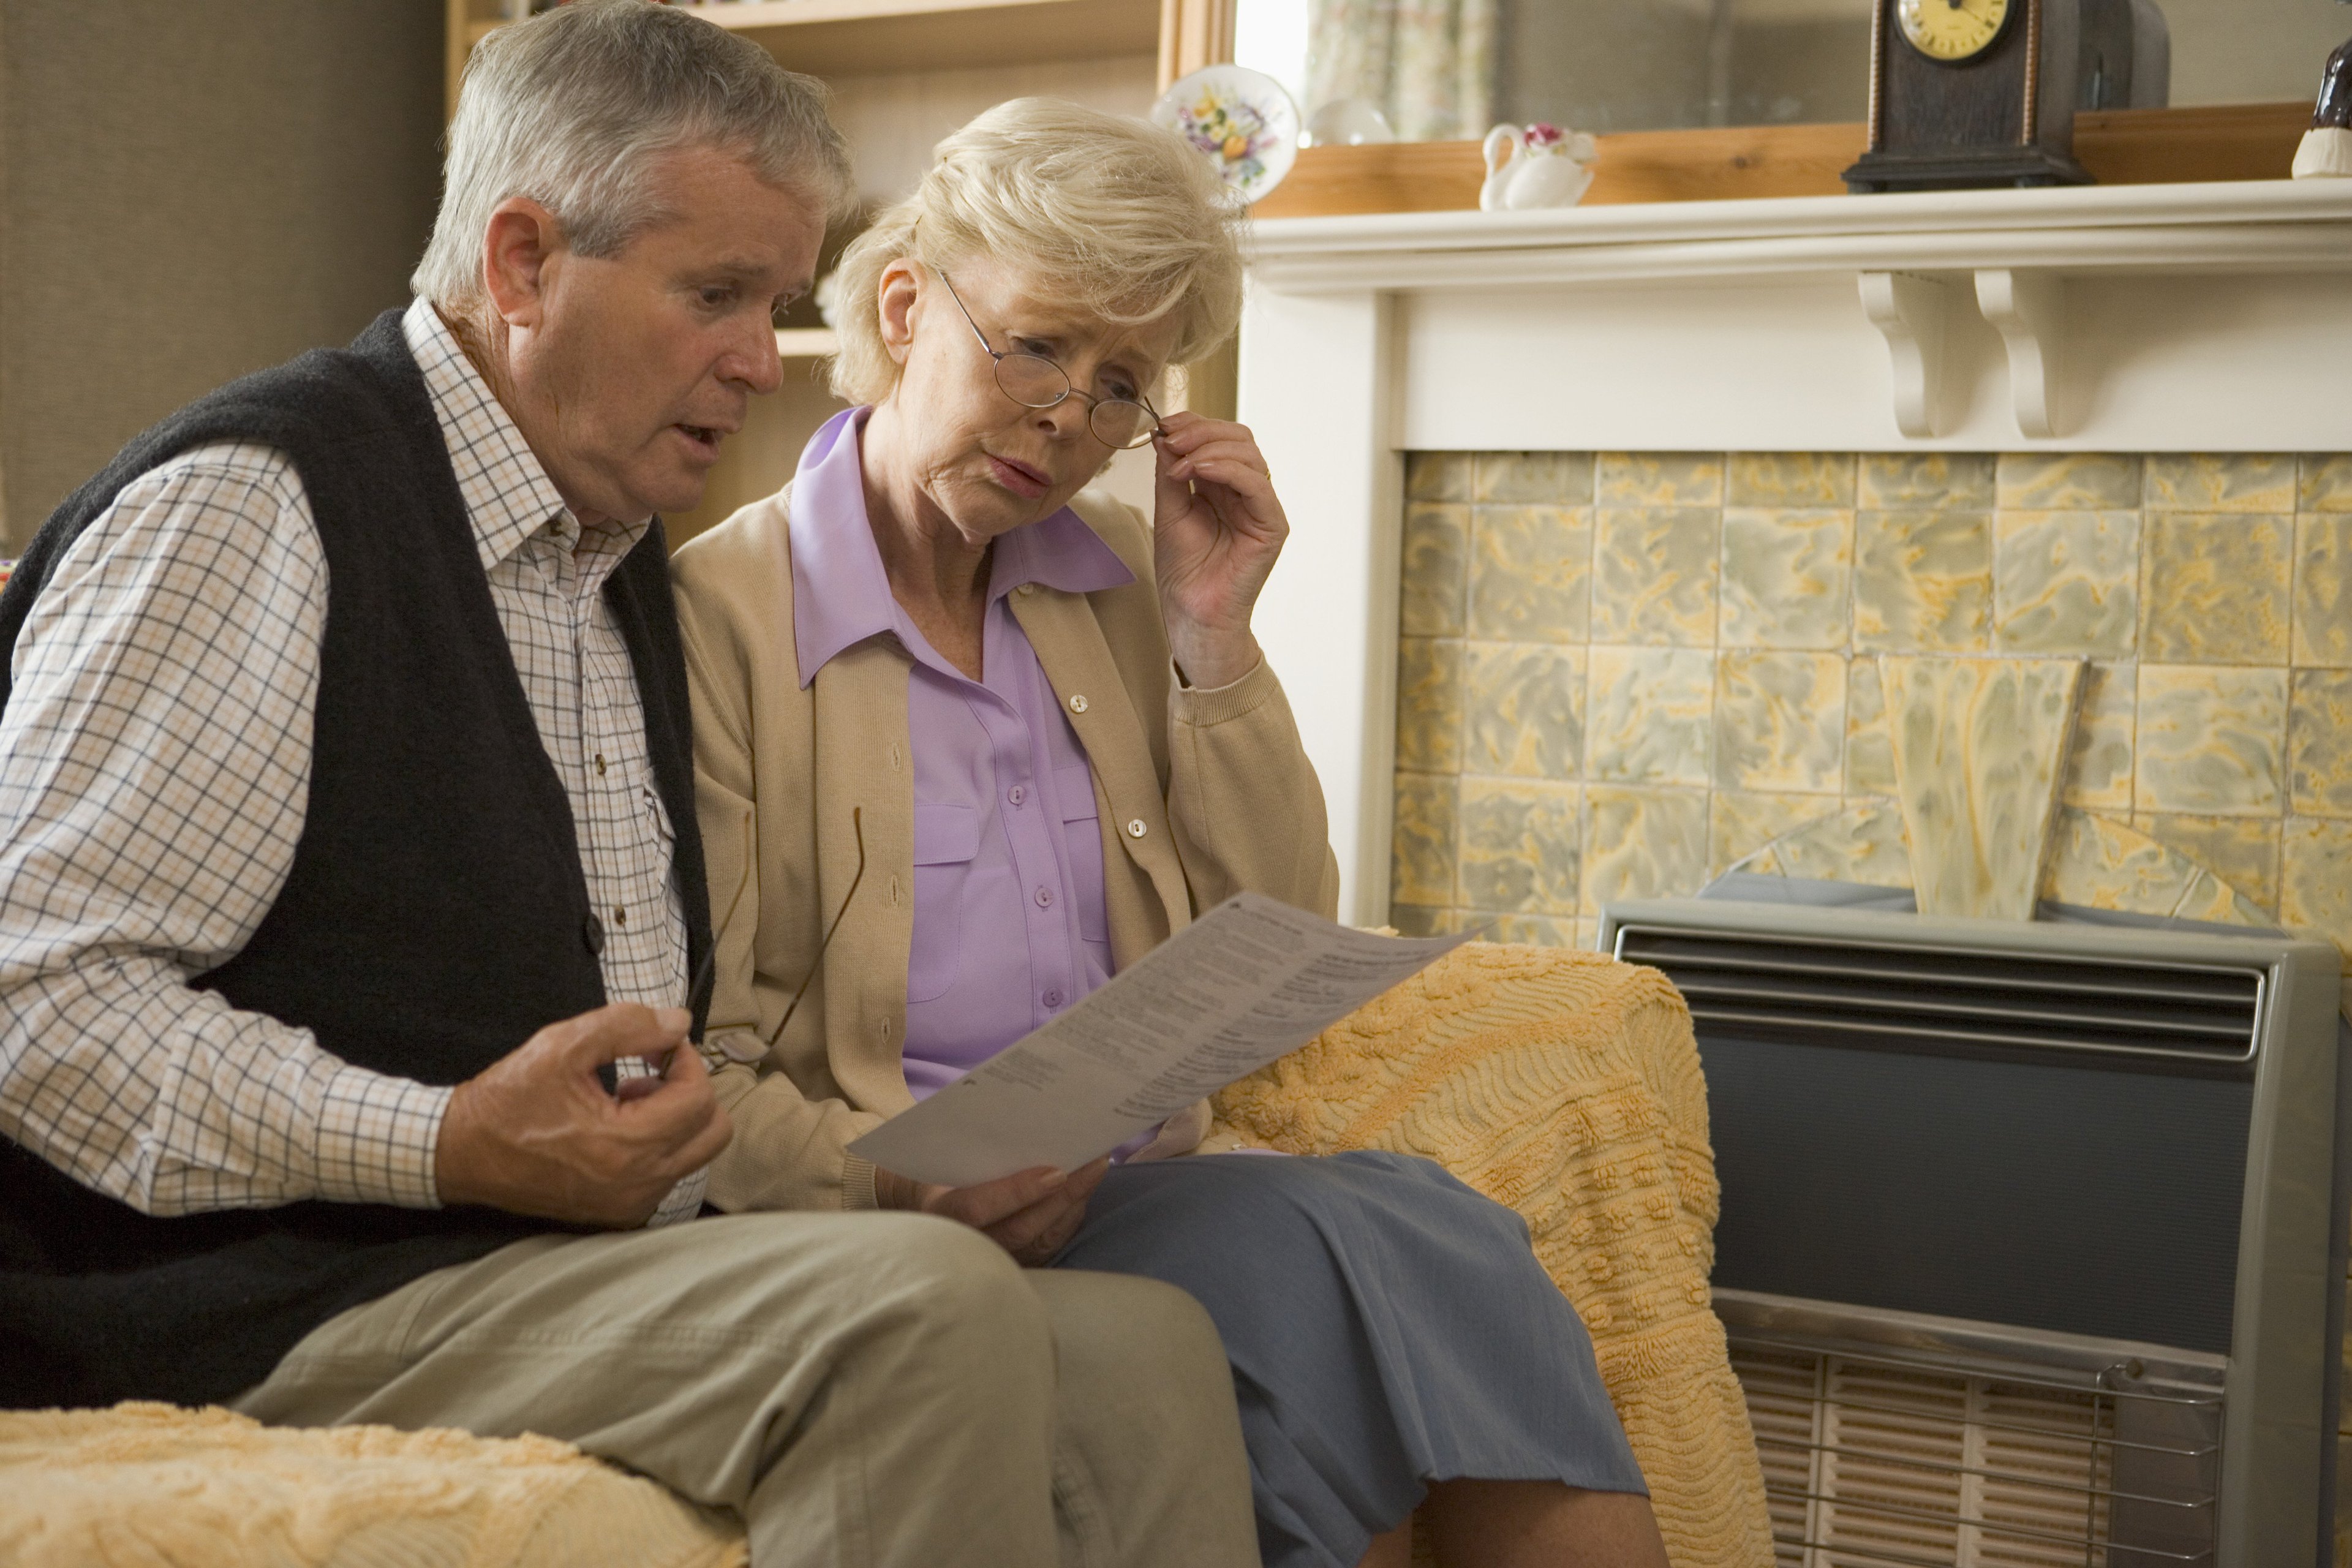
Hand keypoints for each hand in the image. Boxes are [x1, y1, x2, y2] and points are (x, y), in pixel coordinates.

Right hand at [434, 1003, 732, 1227]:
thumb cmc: (508, 1099)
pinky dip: (656, 1144)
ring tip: (620, 1099)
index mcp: (627, 1147)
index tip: (652, 1044)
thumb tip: (681, 1022)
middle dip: (688, 1091)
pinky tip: (612, 1126)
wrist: (460, 1153)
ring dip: (671, 1118)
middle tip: (644, 1073)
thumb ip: (629, 1026)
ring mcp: (629, 1205)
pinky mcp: (618, 1213)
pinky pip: (667, 1173)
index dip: (683, 1059)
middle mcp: (637, 1186)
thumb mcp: (562, 1044)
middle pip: (713, 1132)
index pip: (699, 1098)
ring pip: (693, 1153)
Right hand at [872, 1156, 1109, 1265]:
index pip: (977, 1209)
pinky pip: (1050, 1243)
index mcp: (940, 1213)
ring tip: (1098, 1167)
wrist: (936, 1208)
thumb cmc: (943, 1170)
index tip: (1055, 1171)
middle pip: (1021, 1228)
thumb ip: (972, 1145)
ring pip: (1042, 1239)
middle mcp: (967, 1244)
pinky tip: (1087, 1187)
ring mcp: (994, 1258)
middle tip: (1093, 1162)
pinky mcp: (1018, 1263)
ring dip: (1075, 1202)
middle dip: (1062, 1196)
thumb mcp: (946, 1153)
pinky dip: (1071, 1215)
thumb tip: (1015, 1118)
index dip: (1017, 1192)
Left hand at [1151, 410, 1286, 689]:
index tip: (1164, 425)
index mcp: (1225, 486)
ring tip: (1179, 460)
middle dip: (1202, 430)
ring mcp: (1262, 508)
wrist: (1192, 614)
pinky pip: (1257, 485)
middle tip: (1170, 437)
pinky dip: (1227, 469)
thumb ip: (1171, 472)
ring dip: (1210, 447)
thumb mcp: (1169, 510)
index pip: (1222, 438)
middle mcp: (1248, 493)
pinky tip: (1197, 470)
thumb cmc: (1183, 570)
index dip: (1196, 424)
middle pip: (1240, 439)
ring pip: (1250, 455)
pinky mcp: (1272, 526)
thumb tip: (1165, 434)